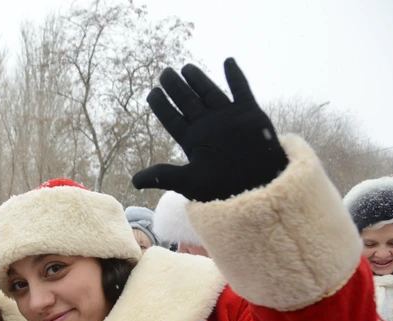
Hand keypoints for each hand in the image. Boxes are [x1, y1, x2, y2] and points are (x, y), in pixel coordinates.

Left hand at [132, 58, 287, 202]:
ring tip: (186, 67)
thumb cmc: (224, 187)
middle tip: (164, 72)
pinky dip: (236, 76)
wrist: (258, 186)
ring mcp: (228, 117)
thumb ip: (163, 176)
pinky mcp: (249, 113)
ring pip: (209, 92)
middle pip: (187, 101)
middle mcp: (208, 126)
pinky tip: (228, 61)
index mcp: (192, 140)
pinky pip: (242, 89)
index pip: (172, 118)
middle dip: (175, 87)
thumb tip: (133, 182)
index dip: (161, 105)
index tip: (151, 92)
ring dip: (198, 79)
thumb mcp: (189, 182)